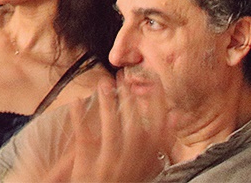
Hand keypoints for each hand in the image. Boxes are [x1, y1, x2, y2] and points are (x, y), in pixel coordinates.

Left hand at [49, 79, 170, 181]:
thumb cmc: (125, 180)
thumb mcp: (148, 166)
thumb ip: (161, 143)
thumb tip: (175, 117)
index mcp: (148, 162)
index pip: (158, 130)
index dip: (158, 105)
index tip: (154, 82)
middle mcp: (131, 163)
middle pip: (134, 127)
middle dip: (130, 100)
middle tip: (124, 78)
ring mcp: (109, 165)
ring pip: (111, 131)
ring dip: (108, 105)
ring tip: (104, 84)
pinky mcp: (87, 167)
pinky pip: (84, 138)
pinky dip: (79, 119)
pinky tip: (75, 102)